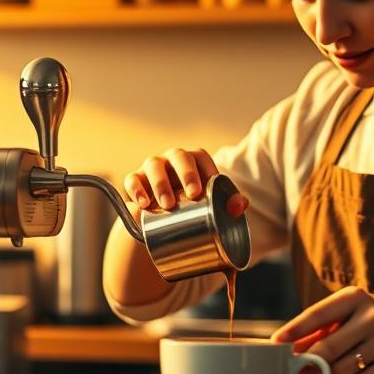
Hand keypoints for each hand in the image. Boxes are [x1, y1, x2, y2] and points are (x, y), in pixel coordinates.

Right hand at [123, 147, 248, 215]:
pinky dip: (136, 190)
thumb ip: (228, 203)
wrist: (161, 217)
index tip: (209, 188)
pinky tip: (143, 204)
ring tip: (168, 204)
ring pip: (154, 166)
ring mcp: (152, 168)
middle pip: (179, 156)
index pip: (200, 157)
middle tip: (193, 195)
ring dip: (161, 184)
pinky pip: (132, 180)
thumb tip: (241, 205)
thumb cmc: (192, 204)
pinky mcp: (135, 180)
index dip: (205, 169)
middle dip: (186, 174)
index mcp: (193, 161)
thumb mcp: (210, 203)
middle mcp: (172, 159)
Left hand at [271, 286, 373, 373]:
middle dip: (305, 364)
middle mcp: (371, 317)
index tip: (275, 343)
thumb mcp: (349, 314)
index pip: (317, 315)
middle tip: (290, 373)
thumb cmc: (371, 320)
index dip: (294, 331)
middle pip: (328, 348)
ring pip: (341, 369)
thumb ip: (320, 329)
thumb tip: (289, 348)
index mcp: (355, 298)